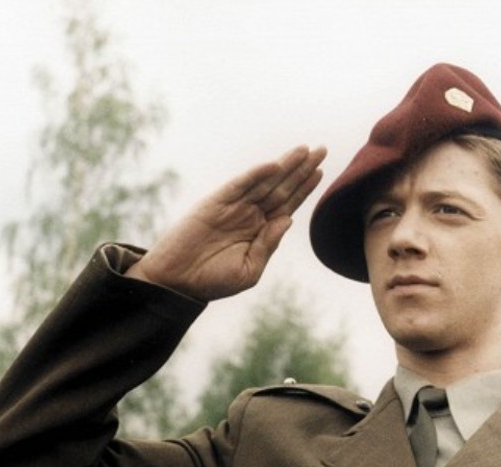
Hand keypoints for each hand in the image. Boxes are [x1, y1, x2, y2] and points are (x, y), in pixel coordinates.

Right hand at [128, 145, 326, 300]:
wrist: (178, 283)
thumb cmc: (212, 281)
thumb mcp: (249, 270)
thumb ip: (268, 245)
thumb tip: (289, 220)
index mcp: (260, 231)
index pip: (288, 205)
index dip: (305, 188)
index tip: (321, 171)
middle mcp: (249, 214)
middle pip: (281, 188)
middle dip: (301, 169)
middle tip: (322, 149)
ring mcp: (233, 207)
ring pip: (265, 182)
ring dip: (285, 166)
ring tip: (304, 150)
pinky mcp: (215, 203)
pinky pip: (240, 186)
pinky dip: (256, 175)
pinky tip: (274, 166)